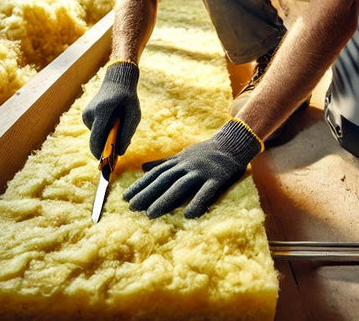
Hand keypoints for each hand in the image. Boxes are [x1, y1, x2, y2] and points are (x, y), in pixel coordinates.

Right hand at [82, 60, 139, 157]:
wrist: (117, 80)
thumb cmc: (128, 98)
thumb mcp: (134, 114)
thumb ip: (127, 133)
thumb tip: (120, 153)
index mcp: (103, 112)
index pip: (97, 140)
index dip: (101, 155)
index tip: (107, 165)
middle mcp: (91, 113)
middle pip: (94, 141)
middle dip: (104, 149)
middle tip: (116, 152)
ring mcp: (86, 114)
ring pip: (95, 136)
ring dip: (105, 137)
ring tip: (117, 126)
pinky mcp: (86, 115)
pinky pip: (95, 130)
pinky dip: (103, 131)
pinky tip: (111, 121)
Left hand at [123, 119, 262, 217]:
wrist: (233, 143)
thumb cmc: (206, 152)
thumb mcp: (182, 155)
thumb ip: (163, 162)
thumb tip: (142, 167)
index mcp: (178, 161)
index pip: (156, 174)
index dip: (141, 185)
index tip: (125, 197)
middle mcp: (187, 165)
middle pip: (164, 180)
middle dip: (147, 193)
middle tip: (131, 207)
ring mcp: (202, 171)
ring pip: (181, 185)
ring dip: (165, 199)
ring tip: (150, 214)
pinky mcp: (218, 178)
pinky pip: (207, 191)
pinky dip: (198, 202)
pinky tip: (188, 215)